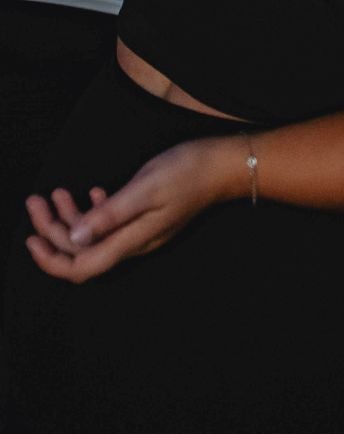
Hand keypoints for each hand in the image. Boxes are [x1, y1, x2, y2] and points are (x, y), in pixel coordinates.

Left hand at [25, 136, 245, 283]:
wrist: (223, 167)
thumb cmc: (186, 172)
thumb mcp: (145, 188)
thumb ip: (110, 214)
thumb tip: (75, 238)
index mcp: (130, 241)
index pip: (81, 267)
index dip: (51, 259)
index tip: (30, 238)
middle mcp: (133, 244)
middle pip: (83, 252)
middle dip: (53, 231)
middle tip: (37, 201)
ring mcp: (141, 232)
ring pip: (95, 238)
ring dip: (70, 219)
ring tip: (56, 192)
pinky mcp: (147, 219)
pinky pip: (111, 226)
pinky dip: (94, 213)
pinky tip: (94, 193)